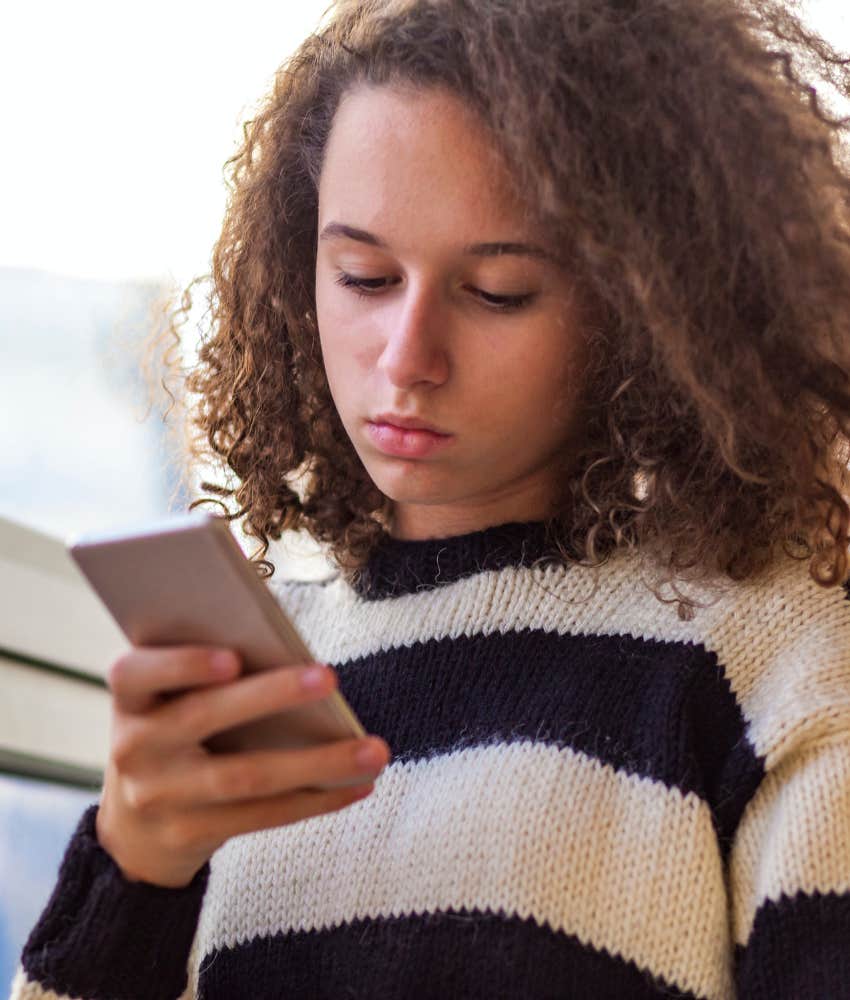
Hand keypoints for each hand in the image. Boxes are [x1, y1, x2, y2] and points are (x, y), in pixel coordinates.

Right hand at [94, 646, 390, 887]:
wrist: (133, 829)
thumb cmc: (172, 733)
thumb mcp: (169, 700)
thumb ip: (206, 672)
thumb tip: (288, 650)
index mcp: (130, 698)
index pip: (137, 673)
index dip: (183, 664)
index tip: (233, 657)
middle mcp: (134, 747)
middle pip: (204, 716)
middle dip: (271, 695)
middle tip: (330, 676)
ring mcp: (158, 796)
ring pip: (246, 776)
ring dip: (318, 762)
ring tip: (375, 750)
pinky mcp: (189, 834)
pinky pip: (262, 815)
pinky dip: (316, 800)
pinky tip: (359, 786)